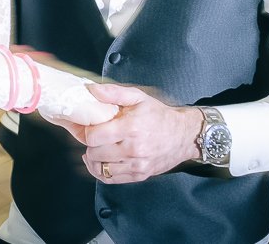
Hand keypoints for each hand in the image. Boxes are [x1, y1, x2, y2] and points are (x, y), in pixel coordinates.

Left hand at [79, 83, 202, 183]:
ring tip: (94, 150)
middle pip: (95, 154)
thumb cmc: (160, 115)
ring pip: (101, 169)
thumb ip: (113, 92)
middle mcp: (133, 149)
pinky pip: (111, 179)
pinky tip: (100, 162)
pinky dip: (101, 172)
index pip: (94, 137)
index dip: (85, 132)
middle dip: (89, 145)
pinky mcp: (140, 176)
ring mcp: (137, 165)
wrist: (184, 135)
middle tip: (92, 137)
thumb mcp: (138, 97)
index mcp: (131, 128)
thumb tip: (91, 89)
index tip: (84, 127)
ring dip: (93, 160)